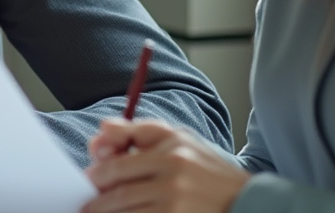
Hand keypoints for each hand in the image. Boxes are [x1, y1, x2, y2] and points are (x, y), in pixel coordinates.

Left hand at [82, 119, 248, 212]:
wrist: (246, 201)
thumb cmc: (207, 170)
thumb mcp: (180, 140)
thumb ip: (140, 131)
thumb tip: (101, 129)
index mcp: (171, 148)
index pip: (118, 159)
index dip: (97, 171)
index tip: (91, 180)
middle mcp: (174, 173)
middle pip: (118, 189)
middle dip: (97, 199)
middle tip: (87, 204)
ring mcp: (176, 202)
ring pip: (126, 210)